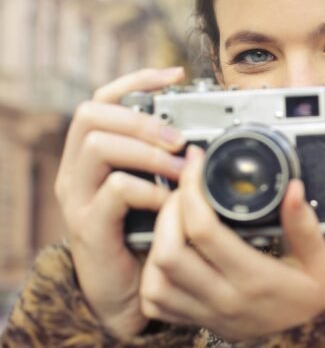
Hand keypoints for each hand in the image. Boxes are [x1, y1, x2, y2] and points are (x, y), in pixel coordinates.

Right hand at [54, 67, 186, 337]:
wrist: (126, 291)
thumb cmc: (145, 234)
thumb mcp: (156, 187)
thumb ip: (167, 159)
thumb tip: (205, 130)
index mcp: (93, 153)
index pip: (102, 98)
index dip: (137, 80)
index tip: (175, 75)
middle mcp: (77, 169)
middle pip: (92, 114)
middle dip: (141, 119)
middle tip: (179, 138)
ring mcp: (78, 197)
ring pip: (98, 146)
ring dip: (148, 152)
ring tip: (182, 168)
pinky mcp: (89, 226)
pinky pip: (114, 191)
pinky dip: (148, 190)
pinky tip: (168, 201)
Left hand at [139, 146, 324, 341]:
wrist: (310, 339)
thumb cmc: (313, 297)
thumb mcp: (321, 261)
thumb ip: (305, 225)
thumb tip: (292, 188)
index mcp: (255, 279)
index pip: (205, 231)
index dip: (193, 192)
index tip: (197, 164)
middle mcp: (225, 299)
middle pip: (169, 252)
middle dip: (167, 211)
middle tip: (184, 188)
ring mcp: (207, 314)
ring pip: (156, 280)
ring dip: (157, 242)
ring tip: (174, 215)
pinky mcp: (198, 323)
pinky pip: (156, 303)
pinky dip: (153, 274)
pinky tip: (169, 251)